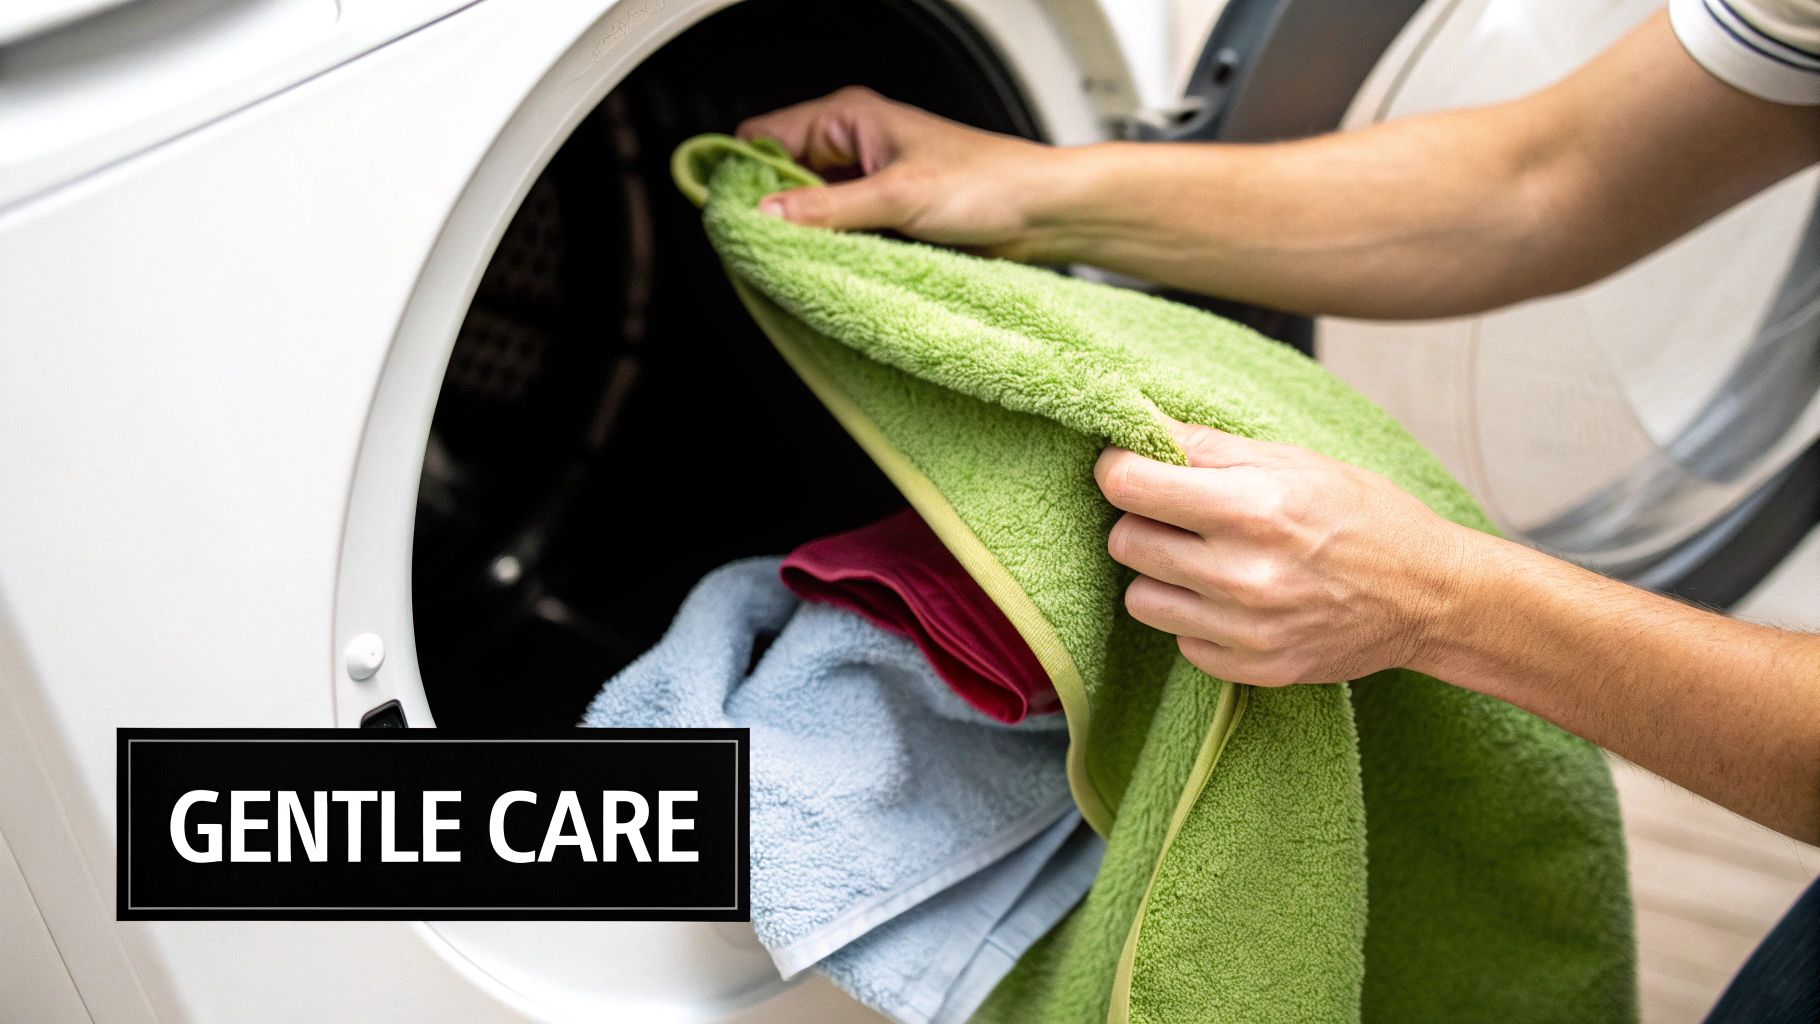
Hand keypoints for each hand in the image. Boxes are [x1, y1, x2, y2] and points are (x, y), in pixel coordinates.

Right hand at [735, 87, 1067, 257]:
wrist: (1043, 214)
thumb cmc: (990, 183)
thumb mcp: (898, 197)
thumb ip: (827, 210)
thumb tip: (765, 215)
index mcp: (850, 118)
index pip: (765, 136)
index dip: (743, 172)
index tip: (733, 214)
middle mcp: (853, 146)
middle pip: (781, 178)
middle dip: (774, 211)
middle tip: (767, 247)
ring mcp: (867, 184)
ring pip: (808, 211)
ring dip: (805, 236)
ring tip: (804, 260)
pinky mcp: (883, 217)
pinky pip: (837, 234)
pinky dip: (831, 251)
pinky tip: (831, 267)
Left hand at [1095, 418, 1472, 685]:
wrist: (1429, 595)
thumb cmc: (1363, 515)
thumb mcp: (1294, 460)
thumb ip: (1209, 447)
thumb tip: (1139, 425)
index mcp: (1253, 508)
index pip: (1129, 486)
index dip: (1119, 468)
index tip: (1131, 466)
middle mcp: (1243, 574)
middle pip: (1124, 542)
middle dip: (1143, 521)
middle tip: (1182, 515)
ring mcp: (1246, 629)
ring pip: (1140, 599)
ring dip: (1162, 575)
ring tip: (1207, 559)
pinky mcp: (1252, 668)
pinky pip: (1179, 640)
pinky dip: (1196, 619)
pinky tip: (1235, 599)